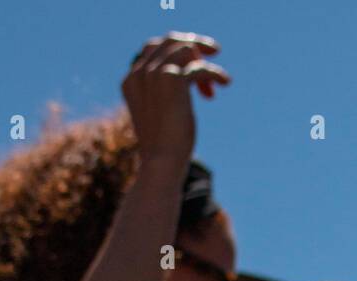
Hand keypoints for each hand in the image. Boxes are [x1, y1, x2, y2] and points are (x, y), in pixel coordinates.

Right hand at [122, 33, 230, 165]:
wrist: (161, 163)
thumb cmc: (163, 147)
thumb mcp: (160, 113)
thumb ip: (165, 91)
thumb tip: (190, 76)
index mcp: (130, 79)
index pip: (153, 48)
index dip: (175, 51)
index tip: (194, 61)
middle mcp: (140, 72)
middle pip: (170, 41)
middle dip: (193, 45)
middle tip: (213, 53)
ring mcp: (154, 73)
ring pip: (186, 49)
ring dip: (204, 63)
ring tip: (218, 83)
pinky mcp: (173, 79)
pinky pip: (200, 67)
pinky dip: (215, 73)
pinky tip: (225, 83)